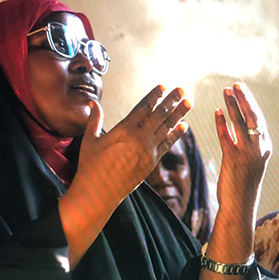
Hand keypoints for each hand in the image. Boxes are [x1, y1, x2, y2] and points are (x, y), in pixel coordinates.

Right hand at [59, 86, 191, 267]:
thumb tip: (93, 103)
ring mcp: (147, 151)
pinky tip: (184, 126)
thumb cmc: (90, 165)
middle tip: (183, 89)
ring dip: (179, 114)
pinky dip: (175, 135)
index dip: (155, 96)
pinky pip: (166, 145)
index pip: (143, 108)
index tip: (164, 86)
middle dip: (172, 100)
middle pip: (159, 115)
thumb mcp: (89, 139)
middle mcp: (139, 138)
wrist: (99, 192)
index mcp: (124, 130)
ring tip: (189, 102)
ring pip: (166, 128)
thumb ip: (94, 119)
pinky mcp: (151, 163)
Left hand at [214, 83, 271, 214]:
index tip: (242, 90)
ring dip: (232, 106)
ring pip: (240, 124)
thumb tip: (237, 126)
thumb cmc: (243, 184)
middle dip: (244, 99)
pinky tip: (217, 111)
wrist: (240, 206)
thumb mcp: (251, 162)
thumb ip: (247, 144)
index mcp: (265, 147)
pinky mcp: (233, 160)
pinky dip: (222, 123)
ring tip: (226, 92)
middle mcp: (259, 149)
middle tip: (235, 85)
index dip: (250, 103)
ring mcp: (247, 154)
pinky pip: (226, 137)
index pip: (258, 120)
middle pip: (252, 117)